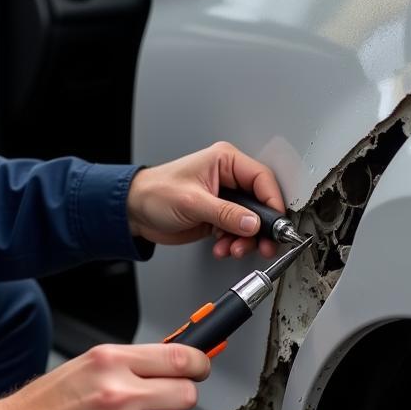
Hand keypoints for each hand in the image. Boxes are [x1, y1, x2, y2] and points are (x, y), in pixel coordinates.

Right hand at [0, 342, 208, 409]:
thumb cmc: (45, 404)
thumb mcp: (86, 365)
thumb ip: (128, 363)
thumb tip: (170, 362)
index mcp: (110, 361)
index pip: (178, 357)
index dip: (199, 363)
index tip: (201, 368)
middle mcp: (117, 393)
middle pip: (186, 394)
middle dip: (179, 401)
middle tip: (163, 405)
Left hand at [126, 141, 284, 259]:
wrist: (134, 211)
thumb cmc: (155, 193)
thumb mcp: (192, 202)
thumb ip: (226, 214)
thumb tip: (253, 223)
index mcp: (224, 161)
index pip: (261, 179)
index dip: (272, 202)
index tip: (276, 224)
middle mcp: (227, 177)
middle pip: (260, 202)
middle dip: (260, 227)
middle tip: (263, 246)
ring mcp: (224, 198)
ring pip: (251, 221)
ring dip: (245, 239)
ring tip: (233, 248)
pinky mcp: (218, 215)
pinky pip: (237, 231)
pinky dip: (234, 243)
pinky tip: (222, 248)